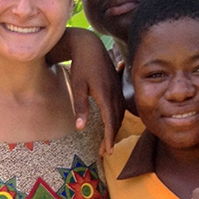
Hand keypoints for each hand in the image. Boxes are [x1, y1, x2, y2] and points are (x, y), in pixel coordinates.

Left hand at [52, 28, 124, 155]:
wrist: (90, 46)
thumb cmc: (81, 66)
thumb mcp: (77, 86)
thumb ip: (80, 107)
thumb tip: (80, 128)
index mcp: (105, 95)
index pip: (110, 122)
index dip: (110, 138)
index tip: (108, 151)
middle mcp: (115, 94)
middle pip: (116, 121)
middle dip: (111, 138)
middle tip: (105, 152)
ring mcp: (117, 90)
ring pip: (120, 114)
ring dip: (114, 129)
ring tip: (107, 141)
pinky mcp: (117, 87)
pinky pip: (120, 107)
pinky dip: (117, 119)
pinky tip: (112, 125)